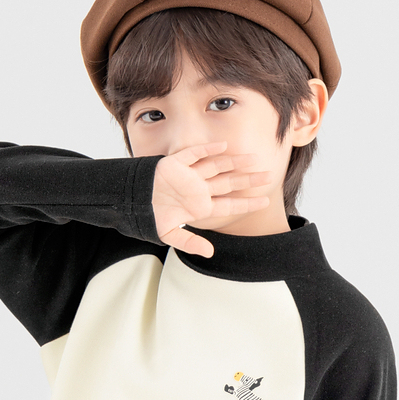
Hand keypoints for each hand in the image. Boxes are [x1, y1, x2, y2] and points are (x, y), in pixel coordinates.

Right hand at [152, 141, 271, 257]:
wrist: (130, 203)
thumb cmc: (149, 218)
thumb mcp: (169, 235)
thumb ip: (189, 243)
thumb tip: (210, 253)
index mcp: (200, 207)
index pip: (229, 204)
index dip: (247, 203)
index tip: (265, 201)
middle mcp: (198, 189)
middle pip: (229, 183)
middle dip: (248, 180)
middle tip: (268, 176)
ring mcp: (189, 176)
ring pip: (217, 166)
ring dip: (235, 162)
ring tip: (253, 159)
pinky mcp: (176, 163)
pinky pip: (194, 154)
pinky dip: (208, 150)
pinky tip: (224, 147)